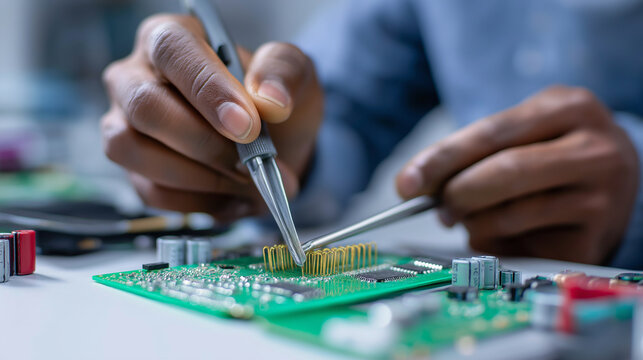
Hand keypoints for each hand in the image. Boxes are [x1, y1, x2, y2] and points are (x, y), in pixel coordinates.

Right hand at [101, 15, 322, 221]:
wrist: (273, 142)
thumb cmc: (270, 99)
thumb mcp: (293, 72)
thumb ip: (284, 71)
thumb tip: (270, 100)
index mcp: (170, 37)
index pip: (173, 51)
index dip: (208, 89)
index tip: (246, 126)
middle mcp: (134, 76)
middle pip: (146, 107)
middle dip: (206, 145)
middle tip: (254, 165)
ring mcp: (123, 122)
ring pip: (134, 151)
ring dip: (202, 178)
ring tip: (251, 185)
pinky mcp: (132, 168)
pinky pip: (152, 191)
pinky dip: (201, 203)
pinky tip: (238, 198)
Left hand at [396, 86, 638, 263]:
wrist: (615, 174)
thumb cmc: (552, 150)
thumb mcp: (525, 131)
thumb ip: (476, 152)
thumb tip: (415, 186)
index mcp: (568, 107)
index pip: (491, 134)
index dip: (441, 160)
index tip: (405, 184)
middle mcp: (594, 149)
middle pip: (504, 173)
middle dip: (457, 194)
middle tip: (440, 209)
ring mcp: (602, 196)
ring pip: (512, 214)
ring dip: (474, 224)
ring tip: (471, 219)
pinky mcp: (595, 238)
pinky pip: (525, 246)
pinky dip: (496, 243)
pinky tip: (499, 234)